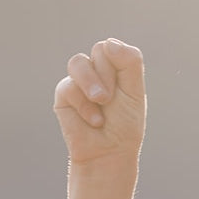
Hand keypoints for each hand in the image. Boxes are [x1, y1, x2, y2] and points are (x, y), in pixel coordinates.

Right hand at [54, 38, 145, 167]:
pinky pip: (69, 87)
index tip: (124, 89)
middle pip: (99, 50)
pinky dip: (84, 106)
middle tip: (111, 100)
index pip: (113, 47)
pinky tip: (93, 121)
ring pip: (78, 62)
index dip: (119, 64)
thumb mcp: (135, 93)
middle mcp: (97, 70)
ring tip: (100, 102)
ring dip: (92, 83)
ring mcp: (79, 80)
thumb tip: (108, 44)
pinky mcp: (64, 94)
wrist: (109, 154)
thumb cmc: (124, 127)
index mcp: (115, 67)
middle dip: (108, 77)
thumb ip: (130, 63)